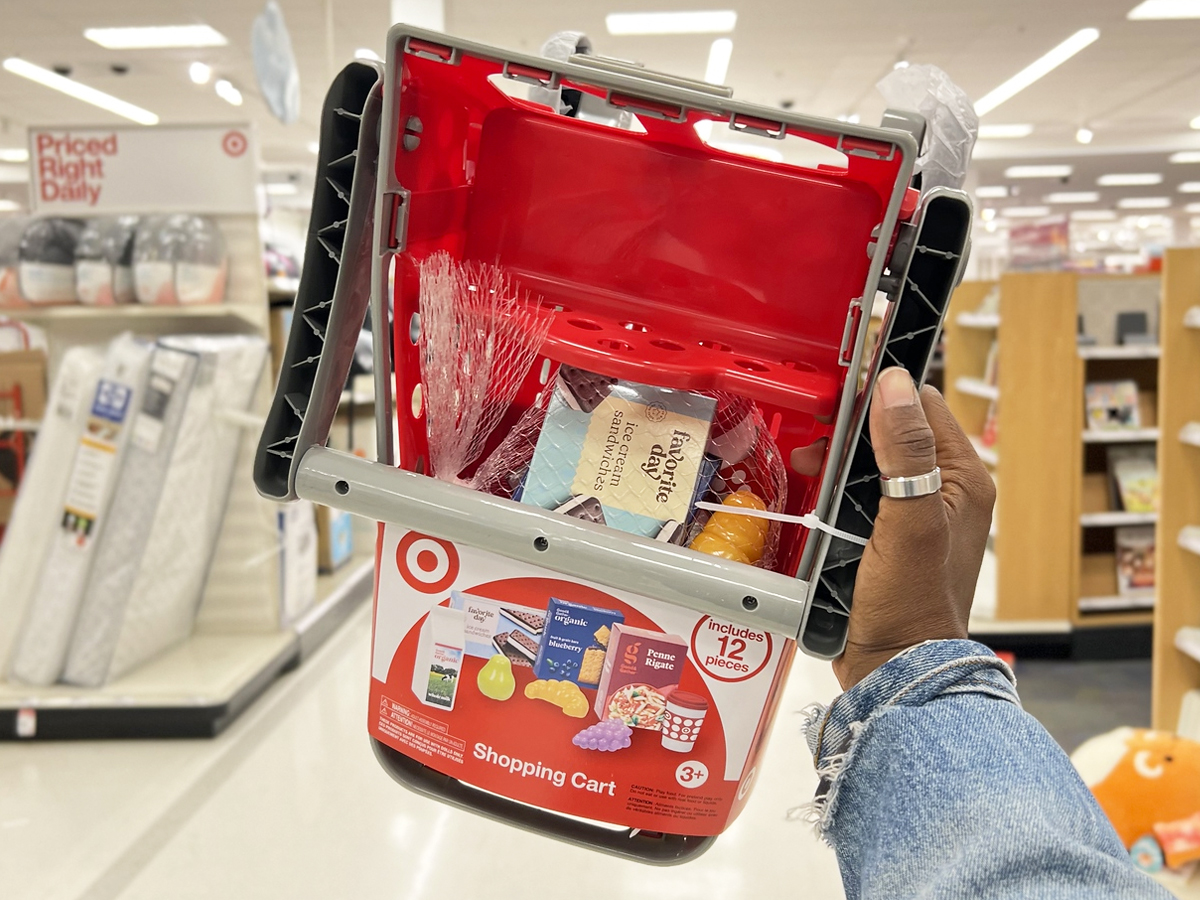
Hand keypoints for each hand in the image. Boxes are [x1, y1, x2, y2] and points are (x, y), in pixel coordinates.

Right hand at [833, 367, 995, 689]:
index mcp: (965, 480)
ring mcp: (916, 515)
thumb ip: (905, 452)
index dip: (881, 398)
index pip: (924, 407)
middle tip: (815, 448)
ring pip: (871, 463)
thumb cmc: (911, 605)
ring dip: (836, 462)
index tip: (838, 406)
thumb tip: (895, 385)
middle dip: (850, 433)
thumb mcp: (909, 522)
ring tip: (807, 471)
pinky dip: (834, 490)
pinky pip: (859, 494)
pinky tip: (813, 499)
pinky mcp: (887, 536)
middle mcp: (945, 492)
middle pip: (894, 432)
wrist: (893, 668)